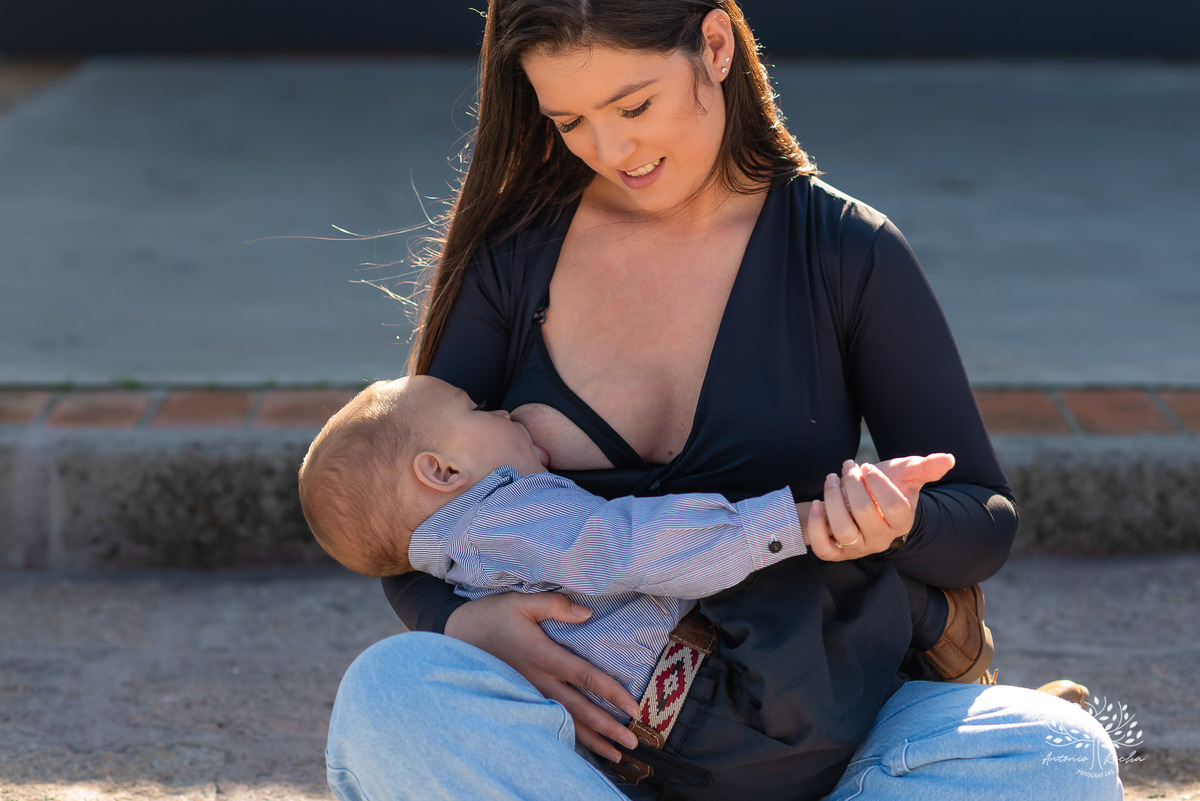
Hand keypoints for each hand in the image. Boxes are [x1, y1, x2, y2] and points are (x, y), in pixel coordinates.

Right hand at [443, 591, 639, 760]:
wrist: (456, 635)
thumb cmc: (492, 616)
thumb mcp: (521, 602)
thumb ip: (556, 606)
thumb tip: (587, 614)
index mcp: (542, 654)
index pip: (584, 676)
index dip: (610, 691)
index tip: (632, 705)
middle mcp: (538, 680)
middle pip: (579, 709)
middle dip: (608, 727)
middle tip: (633, 742)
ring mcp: (529, 693)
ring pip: (565, 722)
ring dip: (592, 740)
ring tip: (616, 755)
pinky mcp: (522, 699)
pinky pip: (548, 722)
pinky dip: (569, 737)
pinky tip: (584, 748)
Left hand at [804, 453, 954, 560]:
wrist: (859, 502)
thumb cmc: (883, 487)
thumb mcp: (905, 474)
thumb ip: (925, 468)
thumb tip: (948, 459)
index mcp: (901, 521)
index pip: (894, 506)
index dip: (879, 484)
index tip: (866, 466)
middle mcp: (881, 539)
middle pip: (865, 513)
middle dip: (853, 484)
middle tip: (848, 466)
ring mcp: (858, 548)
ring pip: (843, 529)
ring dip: (833, 500)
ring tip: (831, 479)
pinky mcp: (836, 552)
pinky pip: (823, 548)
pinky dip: (816, 526)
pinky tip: (817, 503)